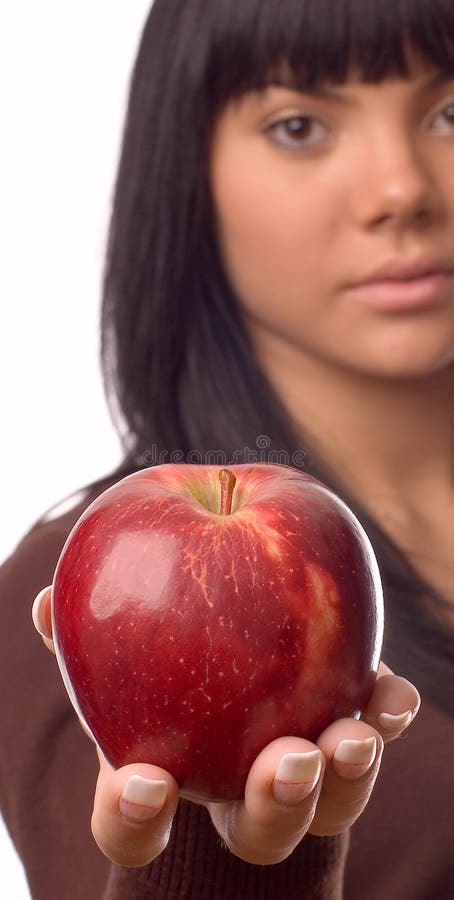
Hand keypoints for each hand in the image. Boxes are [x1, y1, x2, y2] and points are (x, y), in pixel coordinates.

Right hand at [33, 586, 419, 866]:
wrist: (227, 639)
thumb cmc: (157, 650)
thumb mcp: (115, 637)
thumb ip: (82, 627)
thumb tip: (48, 602)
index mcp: (171, 776)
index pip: (139, 825)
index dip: (136, 815)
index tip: (145, 780)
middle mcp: (241, 791)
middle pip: (260, 830)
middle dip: (275, 806)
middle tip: (287, 761)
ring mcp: (303, 769)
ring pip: (329, 802)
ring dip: (345, 774)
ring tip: (354, 733)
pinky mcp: (348, 726)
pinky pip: (376, 734)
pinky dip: (387, 718)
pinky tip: (395, 697)